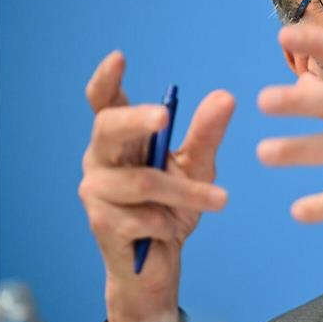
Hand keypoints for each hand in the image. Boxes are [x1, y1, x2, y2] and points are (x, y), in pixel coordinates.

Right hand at [78, 51, 234, 321]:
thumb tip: (226, 97)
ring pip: (143, 181)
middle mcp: (100, 160)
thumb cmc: (173, 207)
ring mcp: (96, 192)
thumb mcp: (198, 167)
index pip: (104, 102)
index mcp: (120, 139)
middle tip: (164, 116)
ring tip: (220, 199)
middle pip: (109, 128)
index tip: (119, 57)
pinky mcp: (103, 224)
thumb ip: (207, 134)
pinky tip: (174, 229)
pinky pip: (145, 216)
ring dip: (186, 192)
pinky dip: (170, 221)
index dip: (106, 79)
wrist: (159, 264)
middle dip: (137, 120)